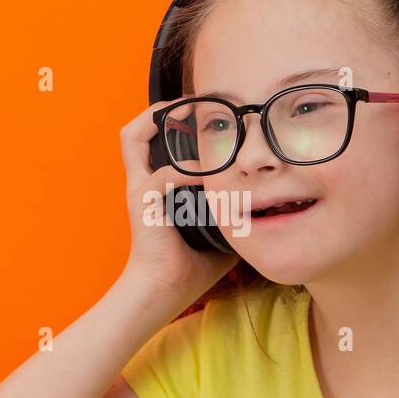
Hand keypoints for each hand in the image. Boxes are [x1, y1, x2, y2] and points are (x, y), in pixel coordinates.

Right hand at [117, 98, 239, 307]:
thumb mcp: (219, 234)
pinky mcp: (143, 202)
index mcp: (157, 188)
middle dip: (161, 110)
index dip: (171, 122)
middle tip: (192, 104)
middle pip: (135, 131)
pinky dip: (187, 169)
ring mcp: (139, 190)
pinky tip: (208, 173)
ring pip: (133, 138)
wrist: (163, 293)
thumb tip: (266, 207)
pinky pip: (164, 175)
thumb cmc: (187, 269)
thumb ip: (234, 213)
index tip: (202, 115)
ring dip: (159, 121)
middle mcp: (143, 183)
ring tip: (185, 113)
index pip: (152, 143)